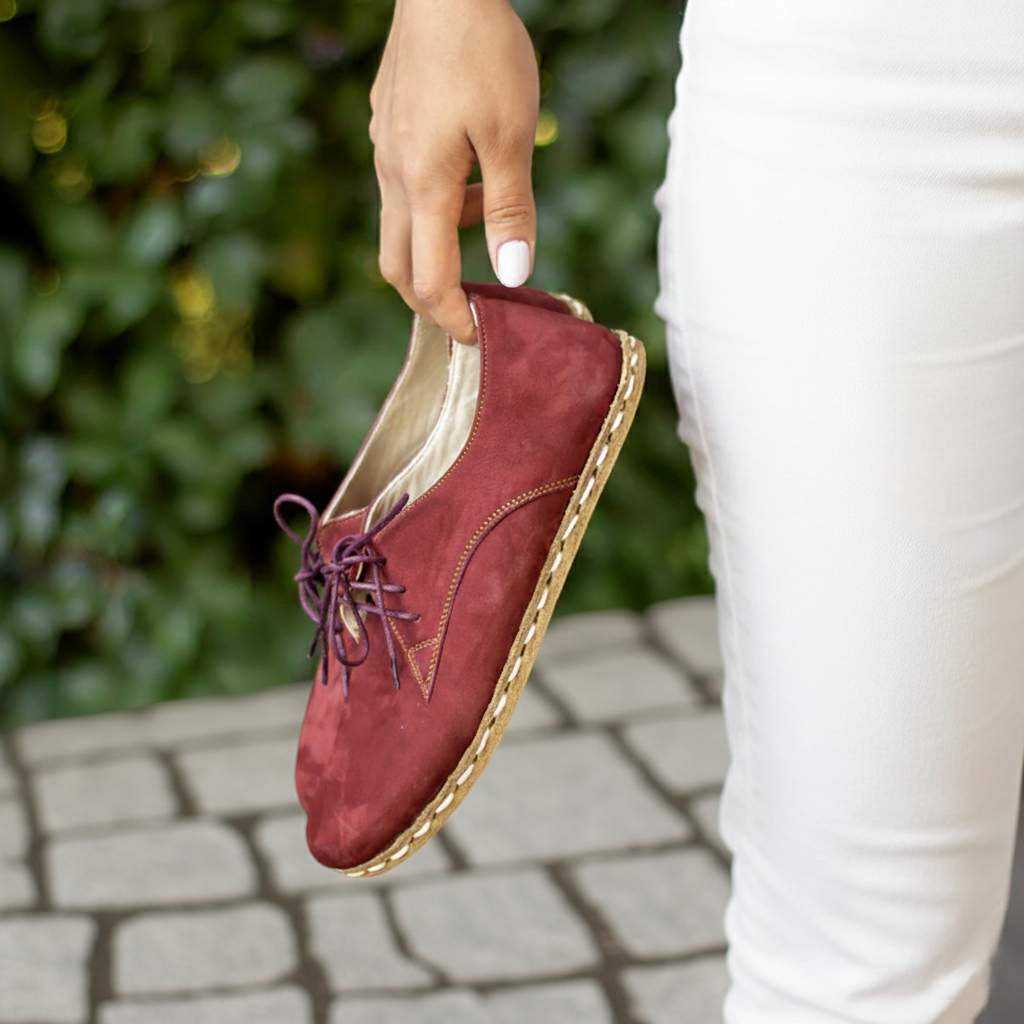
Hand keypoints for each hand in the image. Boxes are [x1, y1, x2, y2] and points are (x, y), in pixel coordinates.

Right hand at [370, 0, 538, 343]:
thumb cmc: (482, 52)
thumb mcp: (511, 137)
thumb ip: (509, 211)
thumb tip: (511, 276)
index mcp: (422, 186)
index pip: (429, 280)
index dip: (453, 319)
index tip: (478, 338)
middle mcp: (392, 174)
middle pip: (397, 266)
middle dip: (428, 301)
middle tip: (467, 313)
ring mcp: (383, 149)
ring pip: (400, 225)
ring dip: (438, 245)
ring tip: (487, 221)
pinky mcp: (386, 125)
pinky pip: (402, 187)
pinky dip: (433, 208)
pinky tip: (468, 174)